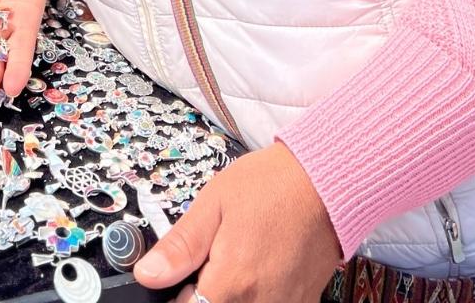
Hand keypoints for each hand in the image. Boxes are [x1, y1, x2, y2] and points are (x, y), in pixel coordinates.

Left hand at [133, 143, 341, 302]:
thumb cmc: (270, 185)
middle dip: (204, 294)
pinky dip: (255, 295)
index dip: (177, 295)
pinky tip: (257, 269)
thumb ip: (181, 246)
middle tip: (209, 264)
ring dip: (230, 295)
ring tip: (234, 261)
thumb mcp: (215, 203)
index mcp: (233, 282)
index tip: (181, 276)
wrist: (326, 183)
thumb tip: (148, 276)